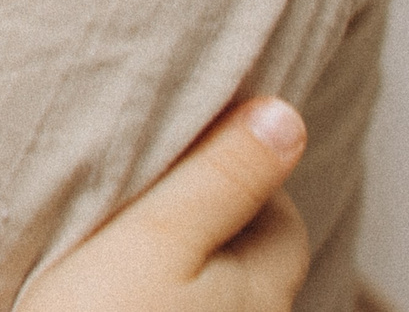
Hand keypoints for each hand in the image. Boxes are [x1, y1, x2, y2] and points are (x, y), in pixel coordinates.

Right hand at [21, 98, 310, 311]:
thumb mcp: (155, 235)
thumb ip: (221, 176)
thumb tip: (288, 115)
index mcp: (261, 286)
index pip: (280, 213)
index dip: (234, 170)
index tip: (174, 151)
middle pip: (255, 260)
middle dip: (214, 223)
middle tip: (145, 197)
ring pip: (220, 297)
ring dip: (187, 270)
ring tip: (125, 250)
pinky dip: (165, 302)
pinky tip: (121, 300)